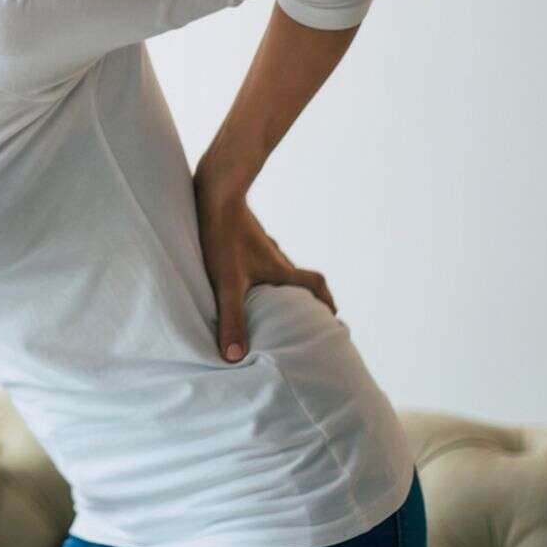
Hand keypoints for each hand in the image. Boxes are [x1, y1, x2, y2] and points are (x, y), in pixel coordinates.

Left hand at [192, 176, 335, 362]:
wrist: (214, 188)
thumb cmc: (223, 233)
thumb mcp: (227, 281)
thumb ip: (231, 318)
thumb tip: (235, 357)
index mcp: (280, 269)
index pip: (315, 285)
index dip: (325, 303)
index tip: (332, 319)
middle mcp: (274, 256)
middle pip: (298, 279)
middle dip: (302, 299)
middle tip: (300, 318)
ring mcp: (258, 244)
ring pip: (276, 268)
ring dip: (278, 285)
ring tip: (266, 303)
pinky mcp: (240, 233)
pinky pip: (255, 256)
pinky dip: (256, 271)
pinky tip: (237, 274)